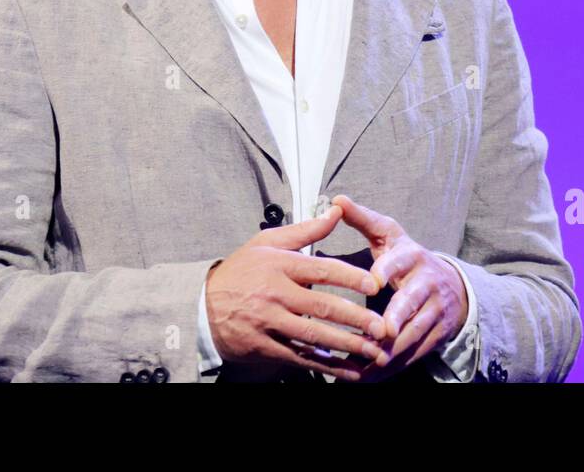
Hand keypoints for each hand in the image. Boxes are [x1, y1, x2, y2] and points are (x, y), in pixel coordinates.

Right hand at [204, 204, 392, 380]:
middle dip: (356, 319)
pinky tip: (348, 371)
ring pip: (313, 336)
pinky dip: (324, 365)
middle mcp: (275, 293)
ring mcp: (268, 322)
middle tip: (382, 327)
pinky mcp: (263, 345)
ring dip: (346, 346)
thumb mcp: (267, 242)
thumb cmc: (241, 271)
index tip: (375, 285)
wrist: (202, 306)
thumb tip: (336, 211)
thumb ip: (305, 230)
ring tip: (373, 353)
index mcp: (278, 264)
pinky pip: (299, 357)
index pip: (321, 270)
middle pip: (322, 307)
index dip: (350, 278)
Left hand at [329, 194, 468, 381]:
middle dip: (397, 316)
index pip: (399, 261)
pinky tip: (372, 374)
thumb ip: (362, 219)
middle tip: (381, 330)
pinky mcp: (438, 332)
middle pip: (412, 300)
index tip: (372, 281)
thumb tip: (336, 199)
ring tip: (369, 360)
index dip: (386, 270)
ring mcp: (435, 309)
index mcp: (411, 254)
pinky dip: (396, 364)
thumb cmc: (406, 257)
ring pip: (415, 331)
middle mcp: (427, 281)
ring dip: (392, 348)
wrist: (449, 283)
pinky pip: (417, 351)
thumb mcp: (388, 234)